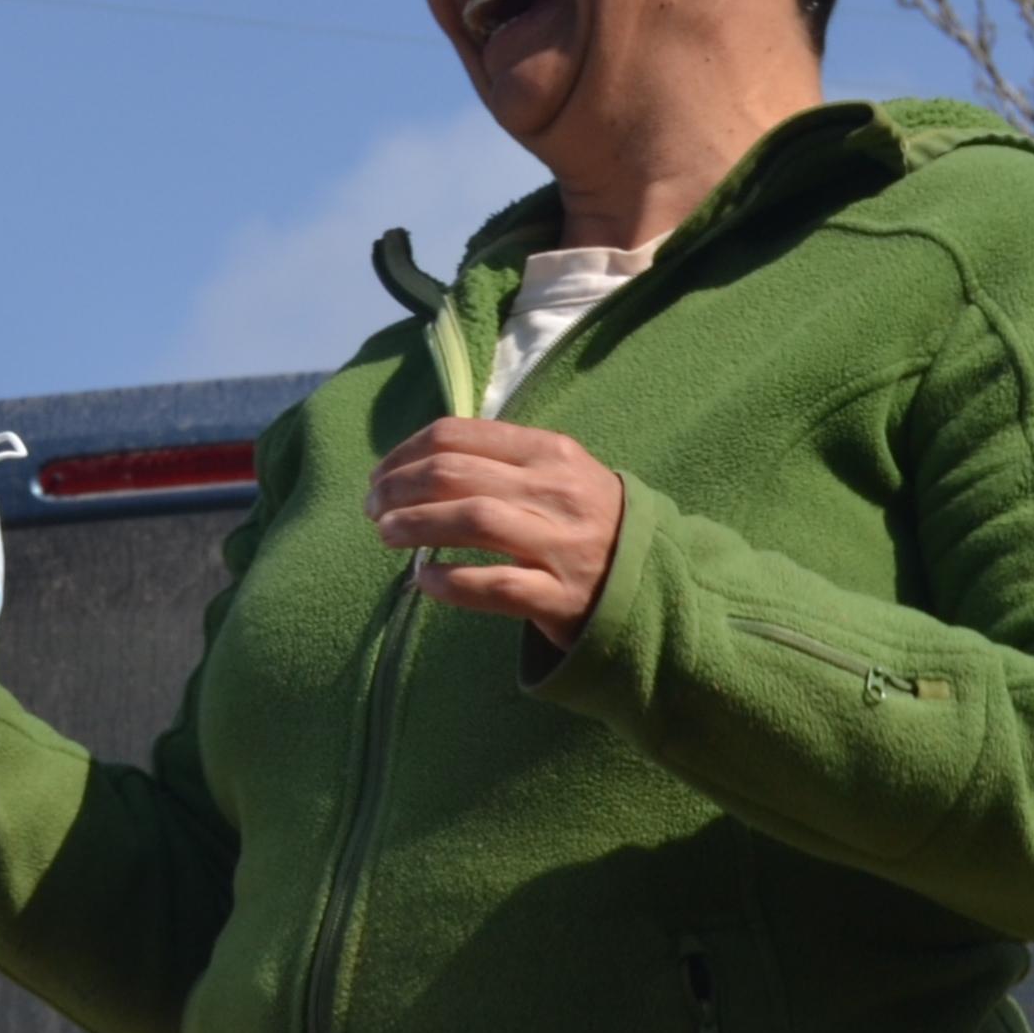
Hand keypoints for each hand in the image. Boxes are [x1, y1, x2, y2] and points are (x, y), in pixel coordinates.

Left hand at [371, 417, 627, 640]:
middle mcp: (558, 493)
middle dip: (398, 489)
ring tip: (386, 535)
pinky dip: (451, 581)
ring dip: (416, 526)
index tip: (379, 475)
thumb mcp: (560, 475)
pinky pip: (496, 584)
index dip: (405, 453)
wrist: (660, 584)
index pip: (458, 436)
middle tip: (373, 508)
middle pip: (454, 475)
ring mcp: (563, 545)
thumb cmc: (591, 524)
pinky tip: (424, 579)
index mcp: (551, 453)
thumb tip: (418, 461)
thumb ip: (502, 460)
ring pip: (473, 521)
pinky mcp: (562, 596)